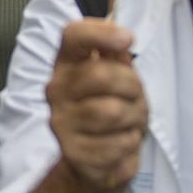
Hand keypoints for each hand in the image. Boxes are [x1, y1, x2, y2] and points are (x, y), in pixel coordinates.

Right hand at [46, 19, 147, 192]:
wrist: (94, 159)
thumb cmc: (109, 108)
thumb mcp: (117, 77)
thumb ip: (117, 57)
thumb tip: (122, 41)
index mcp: (66, 64)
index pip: (73, 36)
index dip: (101, 33)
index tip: (128, 39)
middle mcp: (56, 90)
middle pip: (102, 76)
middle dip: (132, 86)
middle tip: (136, 97)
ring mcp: (61, 123)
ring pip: (113, 113)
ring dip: (135, 117)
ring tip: (131, 121)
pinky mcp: (73, 153)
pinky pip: (118, 143)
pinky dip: (130, 142)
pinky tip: (122, 142)